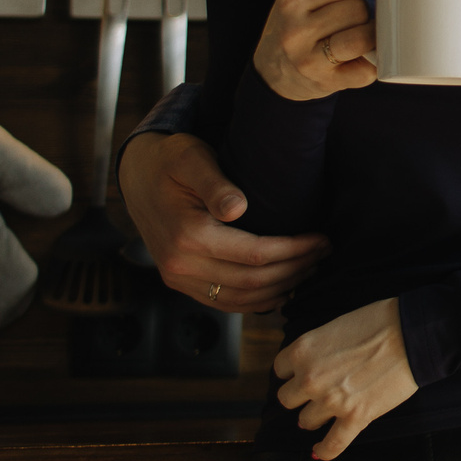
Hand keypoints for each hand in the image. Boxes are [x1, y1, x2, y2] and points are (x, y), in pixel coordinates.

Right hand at [118, 129, 327, 312]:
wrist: (136, 175)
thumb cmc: (170, 160)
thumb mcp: (191, 157)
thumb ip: (215, 183)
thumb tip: (237, 208)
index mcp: (187, 234)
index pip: (255, 254)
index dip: (294, 250)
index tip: (322, 239)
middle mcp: (180, 263)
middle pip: (253, 281)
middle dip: (295, 269)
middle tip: (324, 253)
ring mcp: (177, 277)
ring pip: (240, 298)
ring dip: (281, 288)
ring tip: (310, 269)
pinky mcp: (179, 282)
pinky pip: (223, 302)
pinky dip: (256, 302)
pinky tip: (281, 290)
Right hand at [253, 0, 380, 101]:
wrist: (275, 71)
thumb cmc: (298, 18)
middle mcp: (295, 29)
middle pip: (360, 9)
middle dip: (368, 10)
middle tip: (362, 14)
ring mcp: (309, 60)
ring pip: (364, 38)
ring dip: (373, 35)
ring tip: (366, 32)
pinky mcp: (326, 83)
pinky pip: (367, 70)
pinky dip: (373, 62)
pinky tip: (362, 56)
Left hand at [275, 297, 416, 459]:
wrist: (412, 334)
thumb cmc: (380, 322)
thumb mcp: (336, 326)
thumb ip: (319, 348)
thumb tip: (317, 364)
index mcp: (303, 350)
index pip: (280, 370)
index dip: (293, 371)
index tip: (303, 372)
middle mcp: (310, 378)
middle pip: (287, 398)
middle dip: (301, 395)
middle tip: (317, 391)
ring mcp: (331, 401)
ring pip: (306, 420)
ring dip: (315, 415)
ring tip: (328, 410)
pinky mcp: (355, 417)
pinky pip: (332, 444)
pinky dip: (324, 450)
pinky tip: (319, 450)